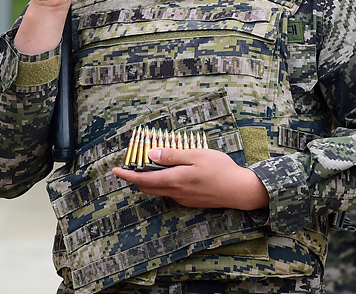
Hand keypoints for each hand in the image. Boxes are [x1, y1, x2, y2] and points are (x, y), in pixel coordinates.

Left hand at [112, 147, 268, 210]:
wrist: (240, 190)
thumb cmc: (220, 169)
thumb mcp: (196, 155)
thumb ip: (173, 155)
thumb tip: (151, 155)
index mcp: (175, 180)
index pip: (144, 180)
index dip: (127, 176)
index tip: (115, 170)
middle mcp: (176, 192)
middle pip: (148, 188)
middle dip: (136, 178)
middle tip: (129, 166)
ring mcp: (183, 199)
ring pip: (159, 190)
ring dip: (150, 181)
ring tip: (150, 167)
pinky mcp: (190, 201)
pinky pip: (171, 193)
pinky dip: (164, 184)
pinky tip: (171, 174)